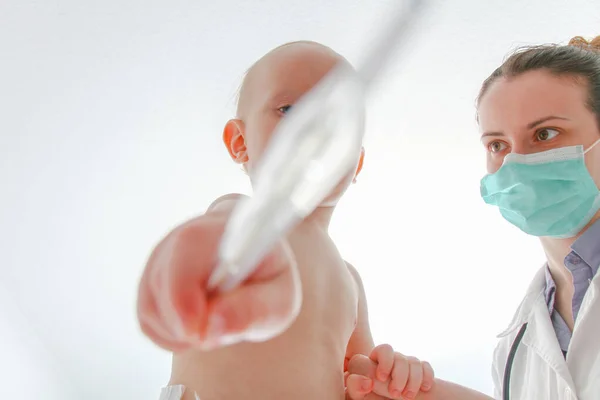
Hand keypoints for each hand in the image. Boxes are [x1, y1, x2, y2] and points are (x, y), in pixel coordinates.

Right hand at [136, 211, 301, 351]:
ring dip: (181, 333)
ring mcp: (160, 257)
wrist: (250, 258)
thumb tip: (212, 326)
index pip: (187, 249)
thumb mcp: (280, 296)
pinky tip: (197, 327)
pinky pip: (147, 318)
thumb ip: (254, 310)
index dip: (183, 294)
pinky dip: (170, 336)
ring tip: (215, 325)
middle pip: (162, 284)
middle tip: (220, 335)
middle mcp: (182, 237)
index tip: (198, 333)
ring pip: (151, 307)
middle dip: (186, 325)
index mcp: (220, 229)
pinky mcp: (150, 279)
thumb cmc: (266, 274)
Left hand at [345, 344, 433, 399]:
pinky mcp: (420, 373)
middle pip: (398, 355)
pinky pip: (425, 365)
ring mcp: (404, 368)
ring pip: (412, 360)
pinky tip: (424, 389)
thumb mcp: (365, 399)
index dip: (385, 361)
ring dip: (413, 380)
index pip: (383, 350)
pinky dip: (426, 377)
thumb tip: (360, 378)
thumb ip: (356, 387)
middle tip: (395, 393)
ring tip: (408, 396)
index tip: (382, 378)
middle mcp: (388, 365)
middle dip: (399, 375)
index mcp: (371, 367)